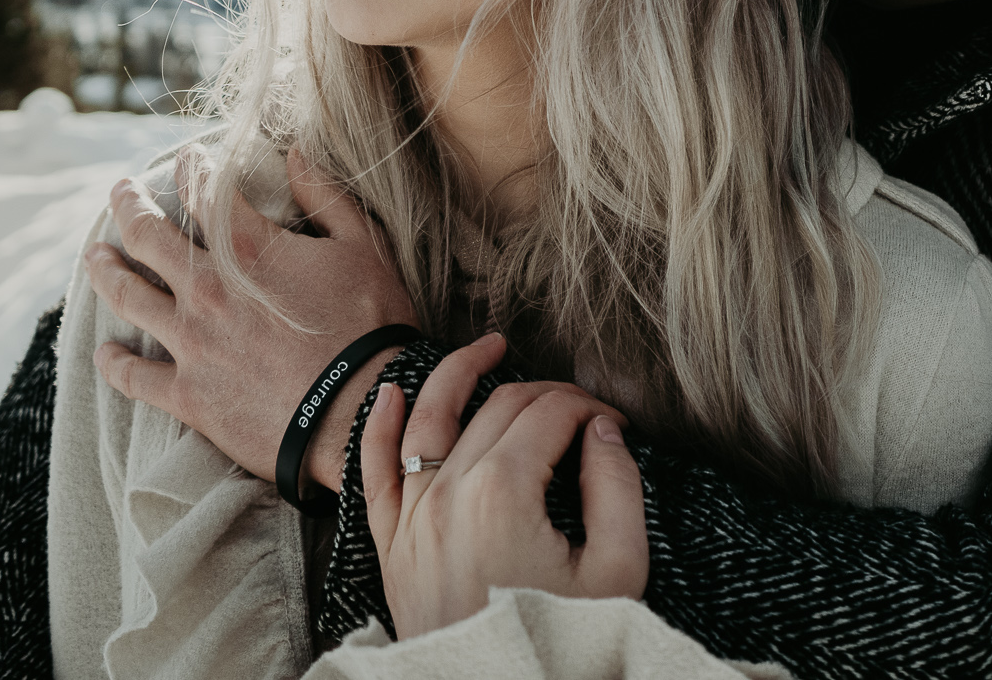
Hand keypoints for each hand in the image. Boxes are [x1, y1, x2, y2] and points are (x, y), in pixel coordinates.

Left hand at [87, 146, 418, 493]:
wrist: (358, 411)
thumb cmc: (371, 326)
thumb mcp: (363, 247)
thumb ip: (326, 196)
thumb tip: (297, 153)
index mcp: (249, 249)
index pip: (204, 190)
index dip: (193, 167)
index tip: (188, 158)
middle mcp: (207, 290)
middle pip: (147, 236)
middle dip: (128, 206)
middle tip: (120, 193)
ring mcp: (191, 343)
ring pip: (127, 297)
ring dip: (105, 271)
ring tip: (94, 256)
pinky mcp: (188, 394)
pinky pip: (134, 377)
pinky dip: (114, 364)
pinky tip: (104, 353)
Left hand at [360, 334, 648, 637]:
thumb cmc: (566, 644)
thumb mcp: (618, 569)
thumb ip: (616, 487)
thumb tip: (603, 431)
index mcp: (504, 492)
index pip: (551, 413)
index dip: (591, 407)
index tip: (616, 425)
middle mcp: (449, 494)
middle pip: (501, 407)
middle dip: (548, 394)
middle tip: (582, 410)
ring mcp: (412, 519)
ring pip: (430, 418)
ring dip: (459, 372)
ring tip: (489, 346)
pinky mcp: (391, 548)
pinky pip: (372, 472)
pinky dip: (379, 425)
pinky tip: (393, 392)